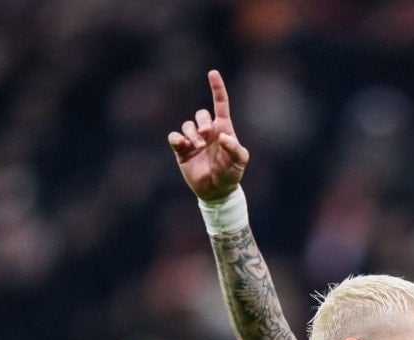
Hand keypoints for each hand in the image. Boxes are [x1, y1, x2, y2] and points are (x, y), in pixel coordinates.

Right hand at [168, 70, 249, 200]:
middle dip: (202, 122)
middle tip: (206, 135)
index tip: (213, 73)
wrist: (217, 191)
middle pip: (200, 114)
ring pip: (187, 125)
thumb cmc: (231, 174)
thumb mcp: (240, 162)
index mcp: (223, 129)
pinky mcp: (182, 151)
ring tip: (197, 146)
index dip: (217, 88)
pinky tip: (183, 145)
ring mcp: (194, 141)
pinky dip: (177, 138)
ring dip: (191, 134)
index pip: (220, 104)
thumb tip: (222, 136)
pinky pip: (174, 137)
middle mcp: (207, 132)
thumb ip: (235, 148)